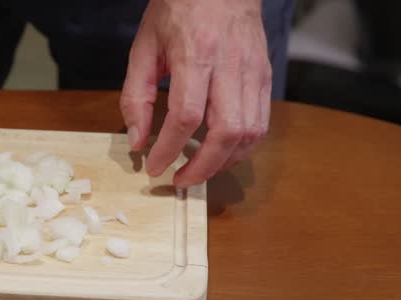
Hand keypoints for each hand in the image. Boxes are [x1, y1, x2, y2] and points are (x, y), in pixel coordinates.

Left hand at [121, 0, 270, 187]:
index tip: (154, 168)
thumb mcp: (143, 47)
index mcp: (195, 54)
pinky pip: (260, 123)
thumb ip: (136, 96)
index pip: (186, 116)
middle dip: (203, 167)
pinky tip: (221, 153)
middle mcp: (230, 65)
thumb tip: (136, 142)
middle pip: (226, 132)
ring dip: (224, 162)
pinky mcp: (264, 77)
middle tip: (180, 181)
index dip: (169, 149)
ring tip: (199, 170)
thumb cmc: (177, 10)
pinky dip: (242, 147)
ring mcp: (252, 72)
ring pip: (249, 132)